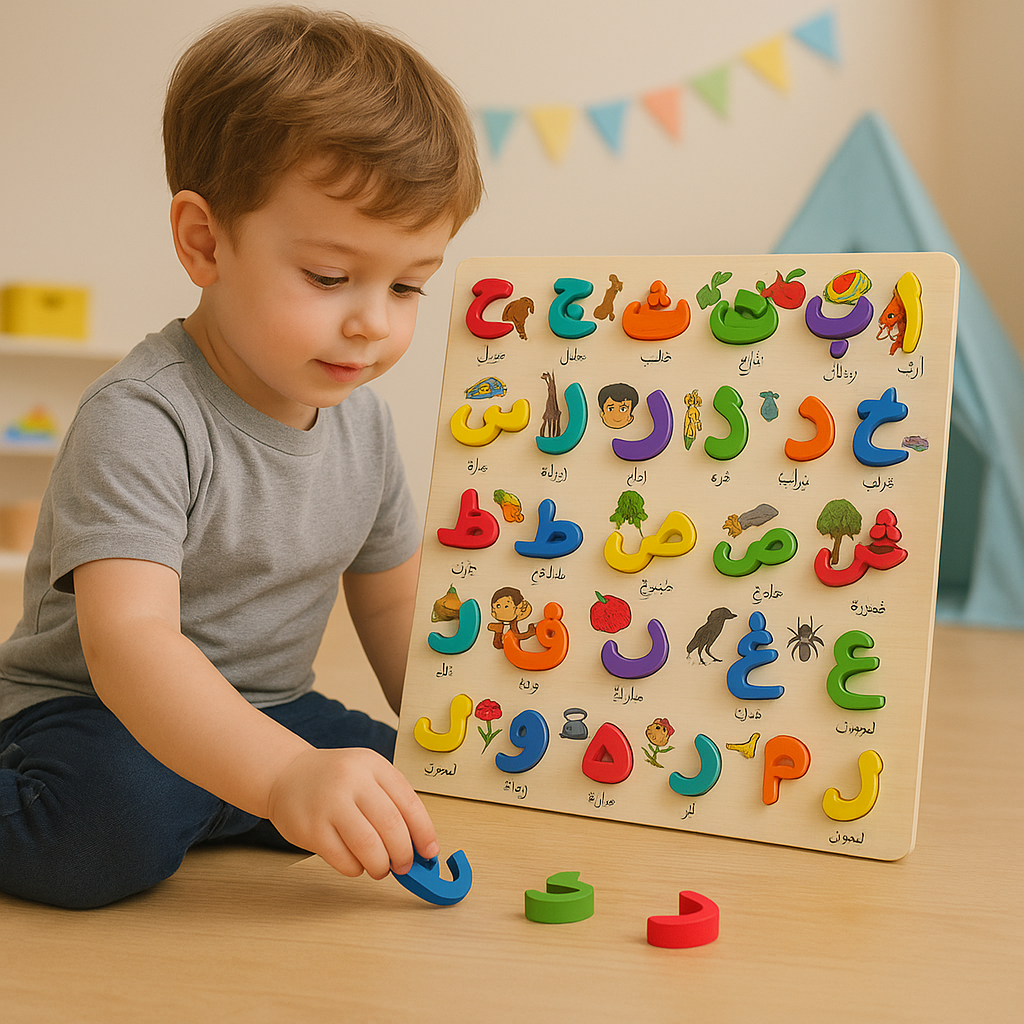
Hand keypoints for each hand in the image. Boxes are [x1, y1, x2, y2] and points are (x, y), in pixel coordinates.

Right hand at [265, 747, 438, 878]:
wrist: (287, 774)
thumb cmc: (334, 779)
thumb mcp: (368, 774)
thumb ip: (393, 802)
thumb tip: (420, 843)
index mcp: (373, 765)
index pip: (409, 802)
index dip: (424, 832)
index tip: (430, 851)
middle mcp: (352, 781)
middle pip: (391, 826)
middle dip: (404, 854)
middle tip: (405, 864)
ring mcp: (330, 805)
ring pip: (369, 847)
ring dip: (381, 866)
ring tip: (381, 867)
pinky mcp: (311, 830)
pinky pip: (344, 860)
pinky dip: (357, 869)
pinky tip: (356, 862)